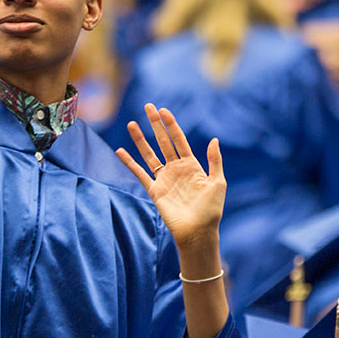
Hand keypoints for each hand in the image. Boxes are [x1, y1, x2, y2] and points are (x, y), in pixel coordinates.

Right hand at [116, 104, 225, 246]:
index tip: (164, 111)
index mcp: (192, 165)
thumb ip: (214, 161)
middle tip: (148, 107)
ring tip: (132, 124)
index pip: (179, 140)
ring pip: (149, 154)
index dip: (171, 125)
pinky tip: (120, 151)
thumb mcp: (217, 183)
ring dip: (140, 139)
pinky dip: (129, 163)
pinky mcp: (154, 190)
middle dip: (155, 124)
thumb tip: (214, 140)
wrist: (197, 232)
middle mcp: (176, 169)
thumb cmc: (211, 210)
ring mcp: (164, 179)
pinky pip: (139, 173)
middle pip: (163, 142)